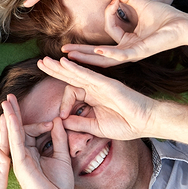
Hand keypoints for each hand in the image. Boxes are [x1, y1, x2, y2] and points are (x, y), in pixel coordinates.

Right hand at [1, 94, 73, 188]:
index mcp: (33, 152)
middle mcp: (24, 154)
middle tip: (9, 96)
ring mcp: (20, 158)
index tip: (54, 122)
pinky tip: (9, 116)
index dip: (41, 123)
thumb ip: (59, 138)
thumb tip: (58, 120)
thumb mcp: (62, 156)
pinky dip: (12, 128)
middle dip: (14, 112)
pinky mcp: (19, 163)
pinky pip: (15, 142)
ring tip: (6, 102)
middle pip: (18, 129)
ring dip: (10, 117)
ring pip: (14, 133)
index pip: (31, 131)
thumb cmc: (59, 185)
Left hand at [36, 57, 152, 140]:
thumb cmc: (126, 125)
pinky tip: (64, 63)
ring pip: (76, 72)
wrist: (146, 123)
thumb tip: (61, 122)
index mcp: (92, 97)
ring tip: (46, 61)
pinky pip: (88, 74)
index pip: (72, 93)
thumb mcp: (96, 127)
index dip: (63, 104)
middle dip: (54, 70)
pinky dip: (75, 69)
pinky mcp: (107, 84)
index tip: (62, 117)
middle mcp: (95, 88)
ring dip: (60, 67)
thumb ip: (79, 124)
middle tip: (41, 63)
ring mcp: (101, 84)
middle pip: (70, 76)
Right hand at [61, 0, 187, 66]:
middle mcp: (128, 49)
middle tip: (62, 52)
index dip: (109, 14)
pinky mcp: (140, 53)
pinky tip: (99, 51)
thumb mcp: (141, 3)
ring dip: (87, 56)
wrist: (183, 23)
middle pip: (99, 53)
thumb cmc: (165, 16)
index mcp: (128, 40)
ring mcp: (133, 53)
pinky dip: (109, 52)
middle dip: (80, 52)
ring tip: (71, 55)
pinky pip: (121, 55)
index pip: (109, 30)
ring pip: (106, 58)